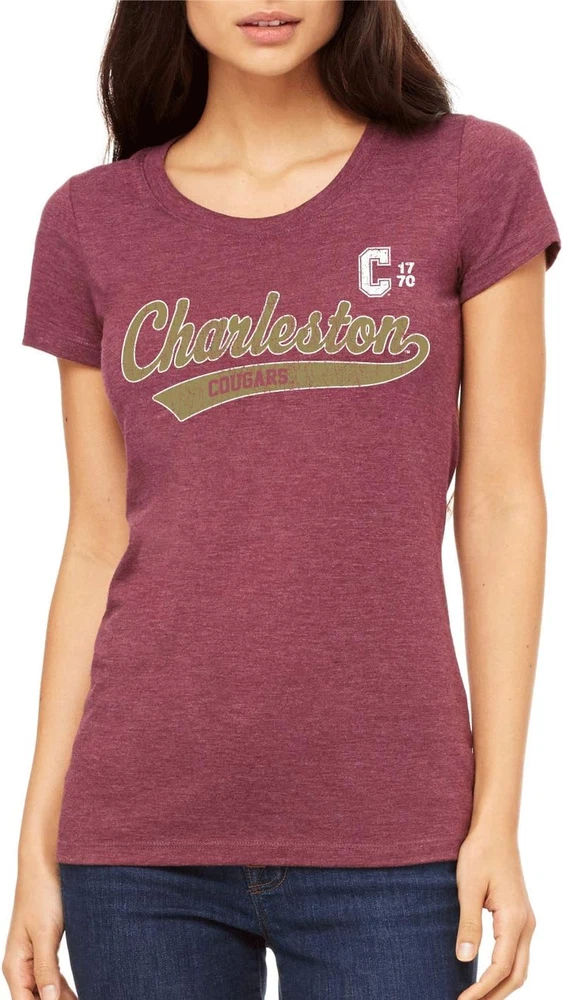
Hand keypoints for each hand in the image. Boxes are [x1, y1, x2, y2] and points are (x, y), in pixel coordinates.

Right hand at [2, 862, 76, 999]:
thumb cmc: (42, 894)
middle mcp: (22, 965)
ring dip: (64, 998)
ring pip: (47, 990)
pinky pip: (53, 977)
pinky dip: (65, 988)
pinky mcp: (46, 948)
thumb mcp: (45, 933)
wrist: (46, 865)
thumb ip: (46, 968)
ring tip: (88, 998)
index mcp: (16, 965)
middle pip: (37, 999)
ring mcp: (33, 957)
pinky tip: (81, 991)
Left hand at [455, 829, 535, 998]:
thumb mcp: (468, 888)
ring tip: (477, 998)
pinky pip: (517, 953)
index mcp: (514, 919)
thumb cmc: (480, 853)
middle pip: (516, 975)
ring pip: (520, 966)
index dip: (481, 989)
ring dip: (501, 986)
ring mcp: (527, 920)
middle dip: (494, 996)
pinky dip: (505, 971)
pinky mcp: (521, 916)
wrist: (496, 830)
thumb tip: (464, 959)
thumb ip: (468, 924)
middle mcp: (526, 924)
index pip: (500, 967)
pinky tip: (487, 975)